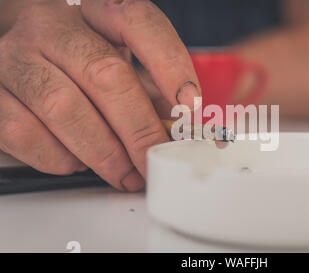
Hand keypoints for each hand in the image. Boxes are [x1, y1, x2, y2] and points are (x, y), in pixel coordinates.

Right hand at [0, 0, 200, 190]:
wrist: (14, 56)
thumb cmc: (74, 64)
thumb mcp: (115, 63)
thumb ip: (146, 92)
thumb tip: (175, 130)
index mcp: (93, 13)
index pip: (138, 22)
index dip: (170, 64)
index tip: (189, 105)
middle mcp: (50, 26)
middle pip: (105, 75)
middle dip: (139, 130)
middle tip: (154, 161)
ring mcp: (14, 57)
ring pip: (64, 109)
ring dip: (103, 154)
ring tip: (124, 173)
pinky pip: (26, 134)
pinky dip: (59, 159)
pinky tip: (76, 161)